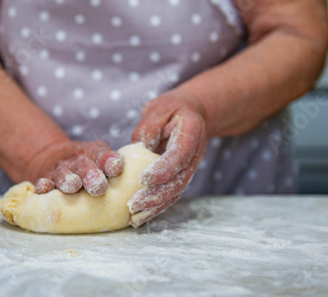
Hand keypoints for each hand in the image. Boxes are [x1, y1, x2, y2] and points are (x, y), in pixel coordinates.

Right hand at [23, 140, 123, 195]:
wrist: (52, 156)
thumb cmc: (87, 164)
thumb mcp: (99, 158)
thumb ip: (114, 167)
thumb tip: (143, 183)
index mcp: (95, 154)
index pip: (103, 155)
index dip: (109, 160)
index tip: (115, 167)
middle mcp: (78, 160)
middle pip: (84, 166)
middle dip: (91, 175)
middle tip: (98, 186)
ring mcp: (60, 169)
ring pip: (63, 174)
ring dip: (68, 180)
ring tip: (73, 186)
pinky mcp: (44, 178)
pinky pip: (42, 182)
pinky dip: (43, 185)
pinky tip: (44, 188)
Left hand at [128, 88, 207, 226]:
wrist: (193, 113)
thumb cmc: (172, 109)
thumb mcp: (159, 108)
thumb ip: (148, 128)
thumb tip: (137, 149)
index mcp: (191, 135)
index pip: (179, 156)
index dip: (163, 169)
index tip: (144, 180)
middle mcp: (195, 156)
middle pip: (179, 181)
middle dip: (156, 195)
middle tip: (133, 204)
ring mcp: (190, 169)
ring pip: (176, 192)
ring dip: (156, 207)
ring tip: (134, 218)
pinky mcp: (182, 177)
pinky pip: (171, 195)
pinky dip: (157, 208)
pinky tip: (140, 218)